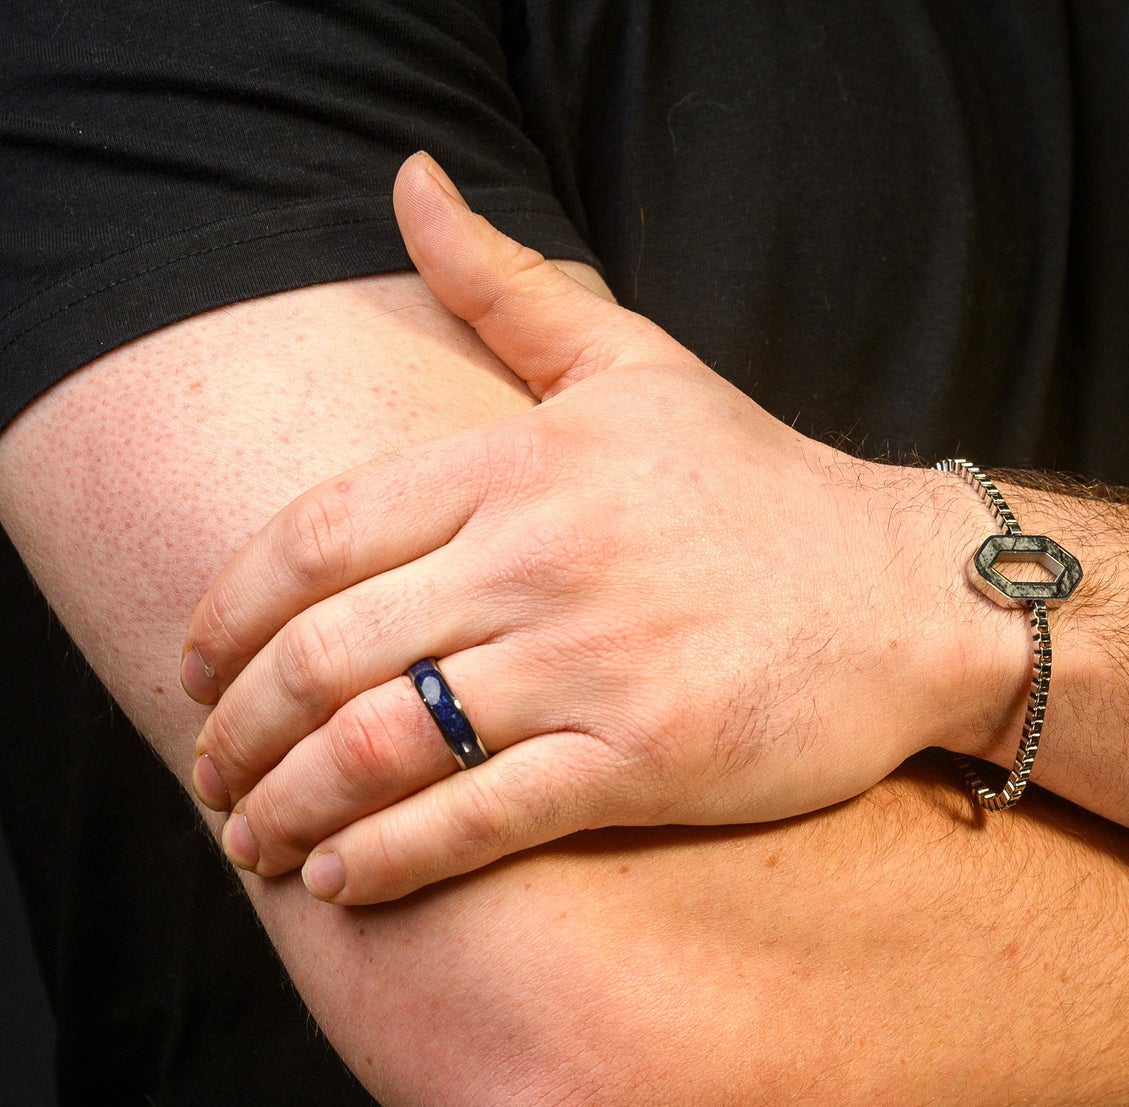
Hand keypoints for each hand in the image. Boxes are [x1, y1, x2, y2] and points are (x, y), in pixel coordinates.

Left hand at [182, 154, 1013, 902]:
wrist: (912, 594)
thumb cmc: (769, 489)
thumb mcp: (638, 365)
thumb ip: (512, 284)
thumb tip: (409, 180)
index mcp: (524, 463)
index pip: (320, 535)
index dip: (231, 611)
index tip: (195, 667)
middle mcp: (543, 558)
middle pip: (330, 651)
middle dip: (242, 731)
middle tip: (212, 776)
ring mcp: (595, 661)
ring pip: (388, 745)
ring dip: (293, 805)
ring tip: (255, 842)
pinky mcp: (648, 756)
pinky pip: (482, 818)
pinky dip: (391, 858)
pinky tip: (339, 882)